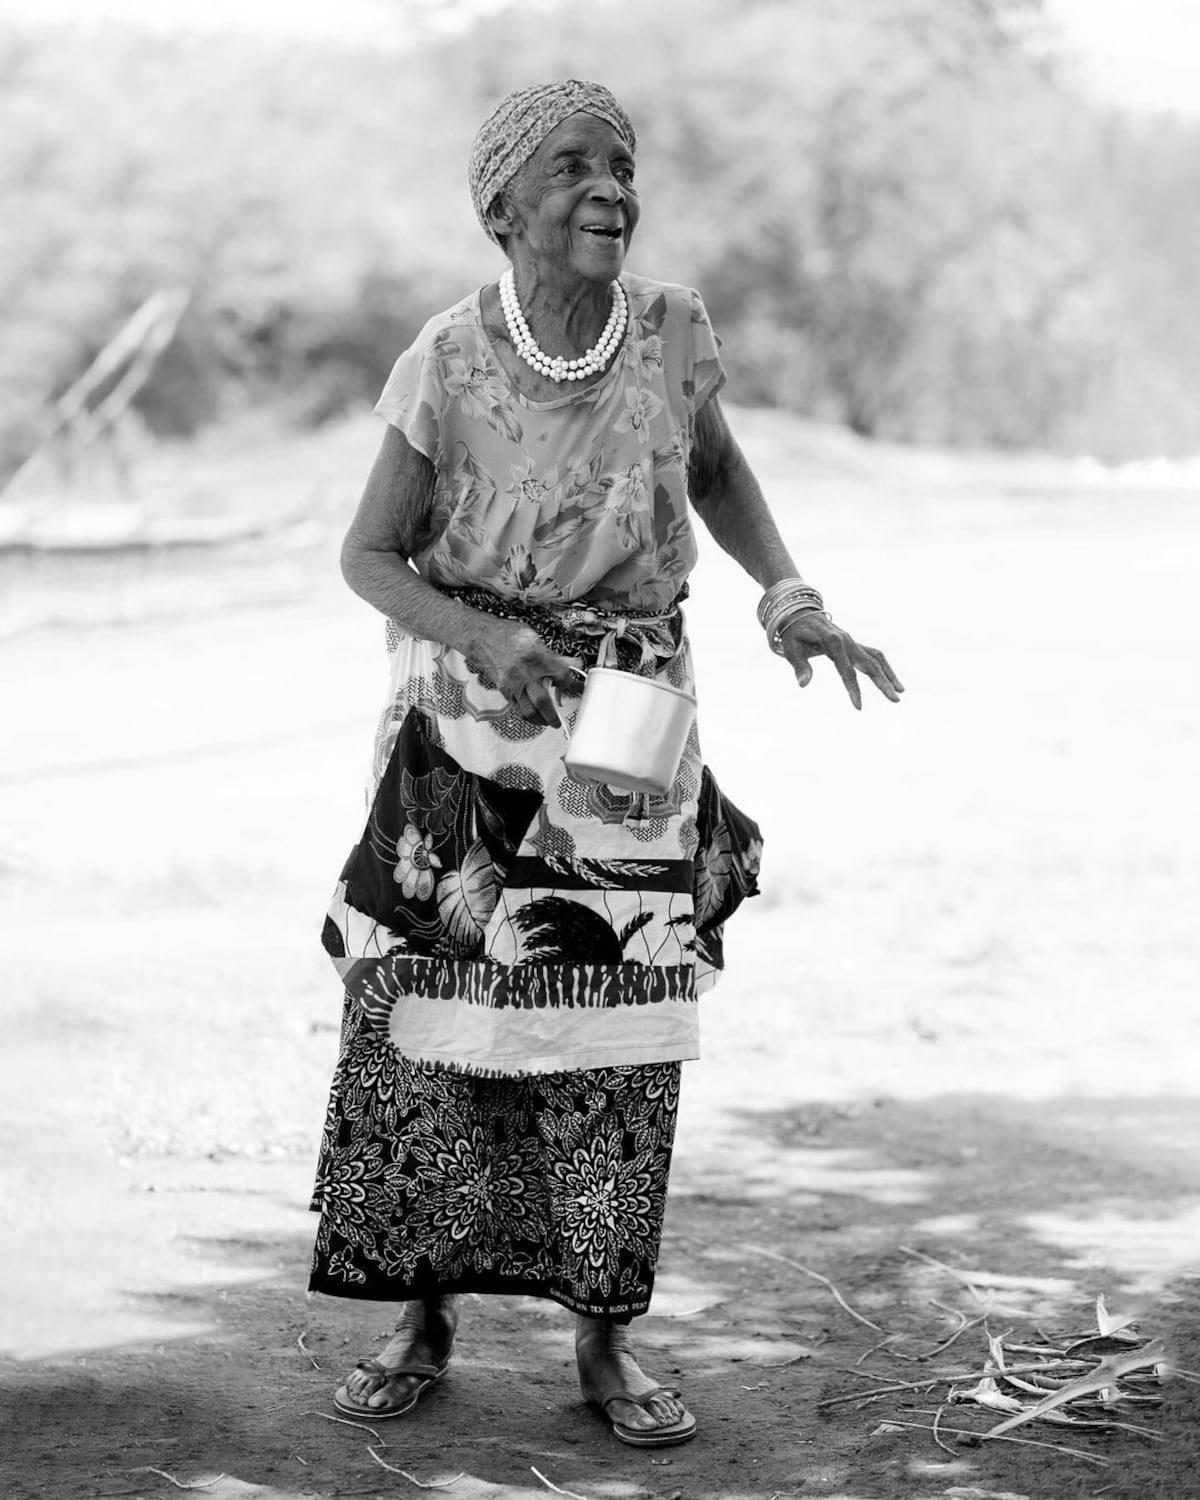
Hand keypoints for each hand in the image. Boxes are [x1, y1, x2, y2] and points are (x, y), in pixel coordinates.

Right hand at [467, 614, 583, 725]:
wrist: (480, 637)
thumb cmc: (507, 635)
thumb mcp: (534, 638)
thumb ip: (554, 655)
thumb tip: (575, 663)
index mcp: (536, 655)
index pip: (561, 675)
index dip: (569, 683)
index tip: (570, 686)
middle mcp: (524, 671)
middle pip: (543, 700)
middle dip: (553, 715)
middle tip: (559, 720)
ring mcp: (512, 683)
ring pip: (528, 710)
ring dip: (540, 720)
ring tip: (548, 722)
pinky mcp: (504, 689)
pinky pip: (517, 708)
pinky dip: (527, 715)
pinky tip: (534, 715)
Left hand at [777, 612, 903, 709]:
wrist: (798, 613)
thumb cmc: (793, 633)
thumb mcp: (791, 649)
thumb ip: (800, 666)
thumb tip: (803, 684)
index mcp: (832, 642)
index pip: (846, 670)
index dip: (853, 689)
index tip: (859, 707)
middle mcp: (847, 641)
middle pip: (870, 663)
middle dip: (883, 683)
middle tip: (896, 700)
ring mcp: (852, 641)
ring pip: (876, 657)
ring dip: (889, 674)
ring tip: (901, 691)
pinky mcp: (853, 643)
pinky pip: (873, 654)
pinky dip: (883, 666)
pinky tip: (890, 679)